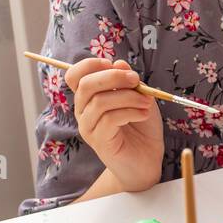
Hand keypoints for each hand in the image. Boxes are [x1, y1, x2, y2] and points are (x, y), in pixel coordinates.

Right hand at [66, 57, 163, 192]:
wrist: (147, 160)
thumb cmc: (141, 127)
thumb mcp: (139, 97)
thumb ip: (129, 82)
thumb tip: (119, 63)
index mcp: (89, 97)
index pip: (75, 75)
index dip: (91, 64)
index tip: (114, 65)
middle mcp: (83, 111)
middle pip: (86, 84)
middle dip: (114, 77)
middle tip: (137, 80)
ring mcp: (88, 127)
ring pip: (100, 101)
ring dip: (128, 97)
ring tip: (146, 103)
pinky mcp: (99, 141)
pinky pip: (109, 119)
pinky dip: (130, 112)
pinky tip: (143, 114)